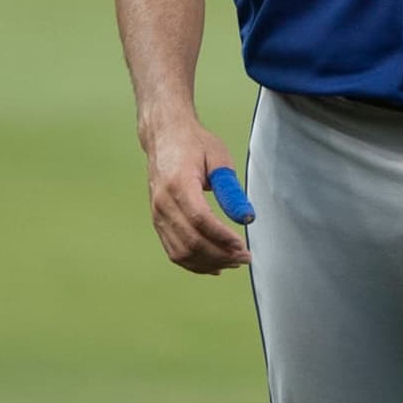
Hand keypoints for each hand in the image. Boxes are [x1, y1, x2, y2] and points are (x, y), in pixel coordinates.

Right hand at [143, 120, 252, 274]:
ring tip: (233, 262)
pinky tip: (214, 266)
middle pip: (191, 241)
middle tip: (244, 257)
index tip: (243, 246)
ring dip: (209, 263)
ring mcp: (157, 214)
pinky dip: (194, 263)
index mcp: (179, 184)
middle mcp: (163, 203)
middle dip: (220, 254)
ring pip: (181, 252)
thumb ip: (230, 189)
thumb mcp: (218, 159)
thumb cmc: (193, 143)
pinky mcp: (158, 221)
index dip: (222, 237)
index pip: (201, 220)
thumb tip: (245, 217)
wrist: (164, 136)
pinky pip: (173, 251)